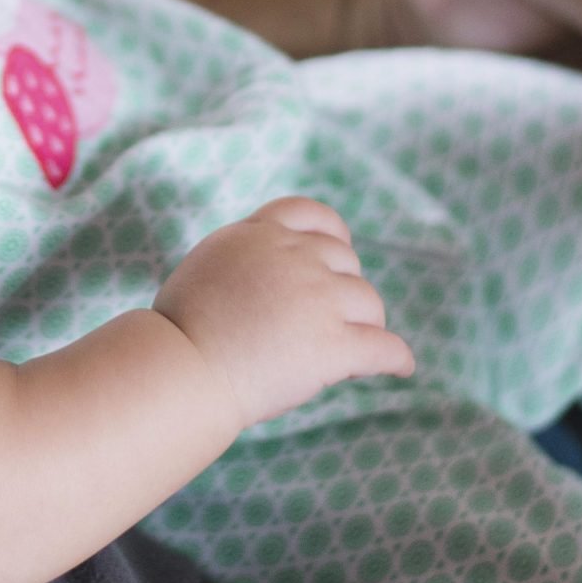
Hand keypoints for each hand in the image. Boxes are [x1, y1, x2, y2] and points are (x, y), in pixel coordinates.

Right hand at [153, 197, 414, 429]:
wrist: (182, 367)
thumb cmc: (180, 330)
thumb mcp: (210, 264)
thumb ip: (247, 257)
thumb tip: (269, 272)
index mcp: (260, 234)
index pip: (312, 214)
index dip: (332, 235)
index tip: (337, 252)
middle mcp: (295, 257)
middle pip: (346, 262)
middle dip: (343, 288)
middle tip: (332, 320)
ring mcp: (318, 299)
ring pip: (369, 304)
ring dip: (365, 324)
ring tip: (355, 348)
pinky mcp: (333, 344)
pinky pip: (384, 348)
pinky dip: (396, 358)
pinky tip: (401, 368)